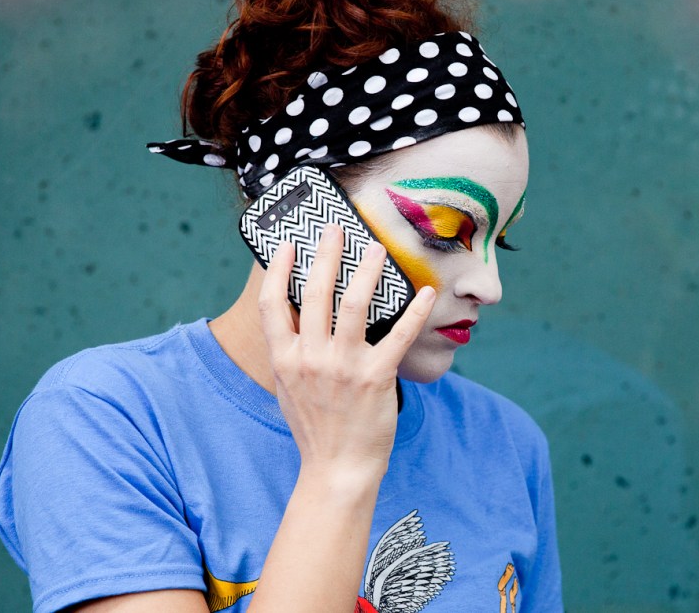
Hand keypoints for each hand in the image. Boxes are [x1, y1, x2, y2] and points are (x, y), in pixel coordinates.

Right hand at [257, 225, 435, 480]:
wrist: (337, 469)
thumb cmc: (315, 426)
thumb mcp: (287, 388)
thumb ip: (290, 351)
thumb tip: (295, 313)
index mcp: (285, 359)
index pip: (272, 303)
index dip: (279, 269)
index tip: (290, 244)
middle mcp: (311, 358)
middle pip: (315, 292)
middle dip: (326, 254)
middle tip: (337, 229)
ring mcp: (344, 366)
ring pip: (354, 303)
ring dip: (367, 270)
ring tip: (377, 248)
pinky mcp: (376, 376)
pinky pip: (399, 335)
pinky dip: (415, 311)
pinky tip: (426, 292)